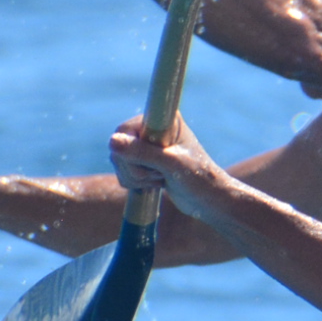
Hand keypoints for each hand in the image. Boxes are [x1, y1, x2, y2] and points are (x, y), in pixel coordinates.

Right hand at [109, 112, 229, 218]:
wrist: (209, 201)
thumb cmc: (199, 178)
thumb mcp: (171, 164)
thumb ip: (142, 152)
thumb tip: (112, 141)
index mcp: (163, 119)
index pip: (125, 129)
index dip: (130, 148)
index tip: (152, 161)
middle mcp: (152, 128)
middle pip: (119, 147)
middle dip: (135, 168)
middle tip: (160, 173)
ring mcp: (146, 145)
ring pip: (119, 161)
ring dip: (137, 177)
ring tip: (161, 178)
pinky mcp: (143, 161)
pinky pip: (123, 172)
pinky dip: (135, 183)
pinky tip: (157, 183)